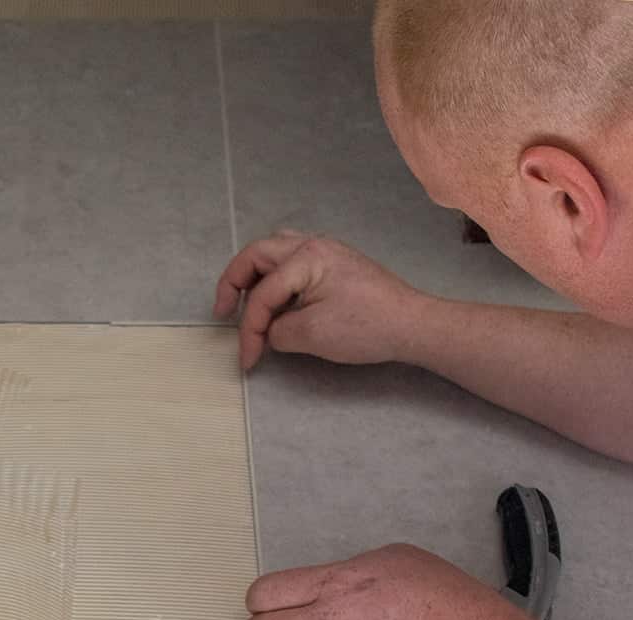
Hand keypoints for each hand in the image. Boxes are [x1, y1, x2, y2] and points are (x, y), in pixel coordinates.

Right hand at [213, 232, 427, 371]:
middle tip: (222, 313)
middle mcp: (312, 245)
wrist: (411, 325)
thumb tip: (268, 332)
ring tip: (245, 303)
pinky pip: (292, 263)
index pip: (262, 294)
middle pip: (257, 255)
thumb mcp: (311, 334)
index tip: (248, 360)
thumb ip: (277, 331)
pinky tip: (276, 301)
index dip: (248, 330)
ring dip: (254, 276)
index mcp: (305, 257)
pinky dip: (275, 279)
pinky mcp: (334, 266)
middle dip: (234, 283)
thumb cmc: (366, 326)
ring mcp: (325, 252)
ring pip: (274, 253)